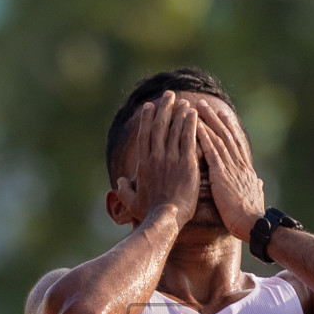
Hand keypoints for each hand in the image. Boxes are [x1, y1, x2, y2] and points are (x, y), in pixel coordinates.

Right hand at [116, 91, 200, 224]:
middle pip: (160, 126)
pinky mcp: (186, 163)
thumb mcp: (132, 202)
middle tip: (169, 95)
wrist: (165, 218)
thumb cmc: (149, 213)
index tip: (150, 106)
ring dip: (179, 113)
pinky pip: (188, 138)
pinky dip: (190, 124)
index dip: (147, 118)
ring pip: (175, 129)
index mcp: (143, 163)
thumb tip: (120, 182)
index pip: (145, 134)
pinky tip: (193, 113)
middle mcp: (156, 156)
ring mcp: (171, 158)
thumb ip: (124, 190)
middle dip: (164, 108)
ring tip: (183, 102)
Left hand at [196, 100, 265, 240]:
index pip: (237, 144)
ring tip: (198, 107)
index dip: (230, 128)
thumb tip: (260, 183)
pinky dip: (204, 137)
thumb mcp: (256, 198)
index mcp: (246, 171)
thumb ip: (256, 188)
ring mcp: (231, 168)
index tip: (223, 115)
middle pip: (227, 135)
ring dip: (208, 121)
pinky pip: (211, 151)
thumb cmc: (253, 218)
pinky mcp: (222, 174)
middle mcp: (239, 165)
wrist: (254, 225)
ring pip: (219, 138)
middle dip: (216, 119)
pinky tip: (195, 126)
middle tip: (206, 104)